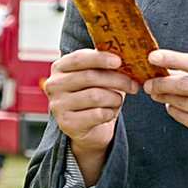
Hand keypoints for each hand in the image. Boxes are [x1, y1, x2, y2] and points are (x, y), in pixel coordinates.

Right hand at [44, 49, 139, 184]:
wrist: (88, 129)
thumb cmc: (94, 97)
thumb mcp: (96, 78)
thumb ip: (103, 66)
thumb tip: (124, 59)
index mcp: (59, 68)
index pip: (78, 59)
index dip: (99, 58)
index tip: (118, 61)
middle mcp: (53, 85)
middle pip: (89, 77)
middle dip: (117, 80)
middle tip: (133, 85)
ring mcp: (58, 105)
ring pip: (96, 96)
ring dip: (114, 99)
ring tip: (117, 101)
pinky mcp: (66, 123)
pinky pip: (97, 114)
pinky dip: (110, 113)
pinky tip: (109, 113)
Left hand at [144, 50, 187, 167]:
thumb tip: (171, 66)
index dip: (172, 59)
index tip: (154, 57)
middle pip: (186, 85)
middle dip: (162, 82)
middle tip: (150, 81)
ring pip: (182, 102)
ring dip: (165, 96)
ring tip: (157, 92)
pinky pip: (184, 117)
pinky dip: (173, 110)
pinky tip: (172, 106)